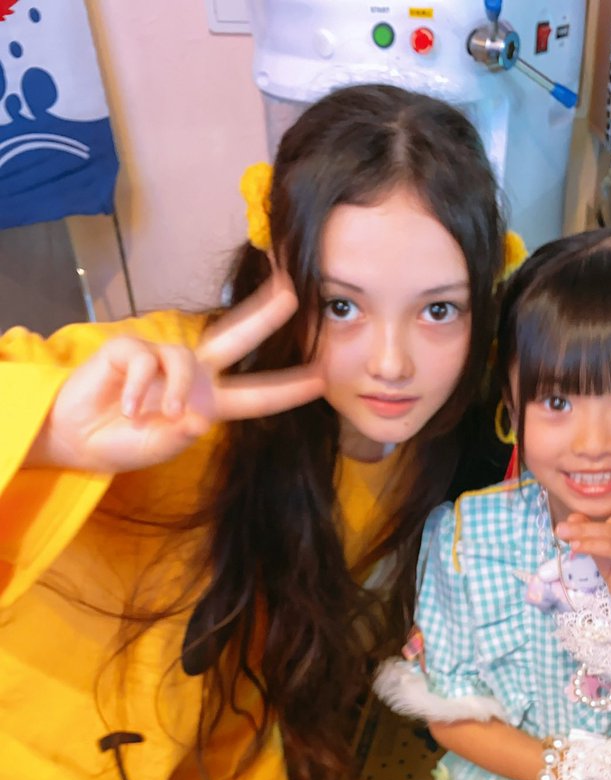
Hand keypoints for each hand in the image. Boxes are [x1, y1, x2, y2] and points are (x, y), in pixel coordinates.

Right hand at [26, 273, 325, 473]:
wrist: (77, 438)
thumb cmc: (125, 443)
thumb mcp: (160, 446)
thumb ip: (180, 433)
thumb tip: (196, 417)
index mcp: (210, 402)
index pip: (256, 396)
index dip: (287, 389)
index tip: (321, 379)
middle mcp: (193, 375)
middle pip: (237, 337)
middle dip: (264, 314)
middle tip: (294, 293)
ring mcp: (163, 359)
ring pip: (184, 359)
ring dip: (171, 390)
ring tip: (153, 415)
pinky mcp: (130, 348)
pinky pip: (145, 361)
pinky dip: (139, 387)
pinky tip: (126, 405)